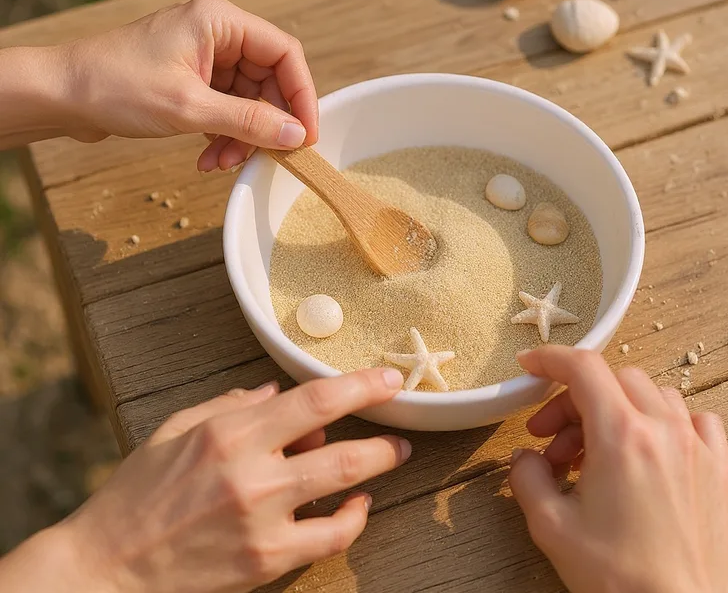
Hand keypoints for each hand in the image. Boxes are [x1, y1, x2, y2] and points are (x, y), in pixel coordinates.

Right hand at [49, 369, 407, 592]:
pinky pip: (330, 538)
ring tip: (393, 457)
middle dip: (384, 432)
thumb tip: (276, 392)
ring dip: (378, 466)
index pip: (313, 399)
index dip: (359, 386)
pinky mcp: (265, 560)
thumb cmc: (135, 495)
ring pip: (344, 485)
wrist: (106, 569)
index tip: (386, 379)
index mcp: (228, 433)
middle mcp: (251, 471)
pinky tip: (355, 506)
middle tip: (402, 428)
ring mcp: (262, 518)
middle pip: (342, 444)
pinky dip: (353, 519)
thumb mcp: (174, 432)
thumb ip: (230, 406)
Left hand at [58, 0, 317, 170]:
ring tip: (221, 162)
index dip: (301, 96)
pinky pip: (229, 110)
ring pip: (250, 101)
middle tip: (263, 157)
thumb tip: (296, 136)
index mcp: (220, 21)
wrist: (64, 96)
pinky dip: (225, 136)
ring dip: (242, 137)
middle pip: (269, 81)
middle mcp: (217, 34)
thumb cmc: (115, 86)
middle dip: (265, 125)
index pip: (284, 54)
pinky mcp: (195, 80)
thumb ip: (249, 121)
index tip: (305, 135)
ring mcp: (205, 58)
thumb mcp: (190, 108)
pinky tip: (208, 158)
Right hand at [510, 346, 727, 592]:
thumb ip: (527, 478)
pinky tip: (650, 449)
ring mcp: (697, 448)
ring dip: (615, 410)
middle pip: (613, 380)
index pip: (583, 369)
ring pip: (652, 395)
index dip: (550, 360)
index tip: (530, 366)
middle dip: (573, 400)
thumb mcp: (550, 526)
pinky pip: (696, 420)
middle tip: (551, 439)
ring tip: (594, 452)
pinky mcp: (718, 470)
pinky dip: (666, 421)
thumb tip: (524, 457)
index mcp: (620, 437)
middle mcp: (663, 431)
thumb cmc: (617, 578)